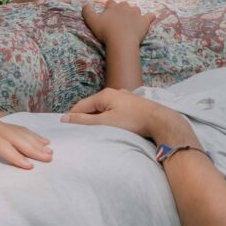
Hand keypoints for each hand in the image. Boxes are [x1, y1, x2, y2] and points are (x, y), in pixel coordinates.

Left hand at [0, 101, 53, 182]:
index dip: (14, 155)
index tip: (28, 166)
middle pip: (14, 136)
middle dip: (31, 148)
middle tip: (48, 159)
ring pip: (18, 131)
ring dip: (34, 141)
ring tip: (50, 151)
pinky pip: (16, 127)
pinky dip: (30, 134)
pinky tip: (42, 140)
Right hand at [64, 88, 189, 147]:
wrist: (160, 121)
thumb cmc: (132, 122)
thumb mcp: (104, 123)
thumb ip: (84, 121)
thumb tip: (65, 118)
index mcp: (105, 94)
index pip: (81, 106)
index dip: (72, 117)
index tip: (66, 129)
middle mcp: (115, 93)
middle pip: (92, 107)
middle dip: (85, 119)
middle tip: (80, 133)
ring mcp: (125, 98)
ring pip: (104, 110)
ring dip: (98, 120)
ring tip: (95, 133)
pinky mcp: (134, 106)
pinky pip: (115, 112)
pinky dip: (109, 120)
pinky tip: (111, 128)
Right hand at [80, 0, 155, 48]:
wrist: (121, 41)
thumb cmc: (105, 31)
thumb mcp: (91, 21)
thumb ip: (87, 11)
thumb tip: (85, 5)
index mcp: (113, 6)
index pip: (110, 3)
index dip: (108, 9)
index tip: (107, 16)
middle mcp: (125, 6)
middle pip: (123, 5)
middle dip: (121, 11)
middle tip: (118, 21)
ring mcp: (137, 13)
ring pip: (135, 9)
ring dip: (133, 14)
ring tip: (130, 23)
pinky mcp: (145, 21)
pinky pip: (150, 16)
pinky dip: (149, 17)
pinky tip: (149, 19)